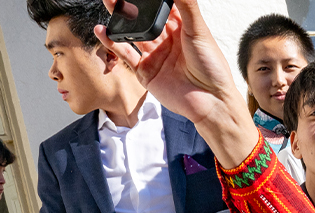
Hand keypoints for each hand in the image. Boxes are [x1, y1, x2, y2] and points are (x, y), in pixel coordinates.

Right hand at [94, 0, 256, 167]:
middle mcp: (168, 42)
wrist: (210, 101)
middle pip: (145, 20)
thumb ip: (187, 7)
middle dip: (131, 7)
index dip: (152, 0)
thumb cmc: (212, 67)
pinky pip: (126, 55)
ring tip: (108, 3)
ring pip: (133, 35)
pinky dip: (112, 43)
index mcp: (183, 30)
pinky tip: (102, 31)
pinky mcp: (146, 73)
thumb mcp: (200, 31)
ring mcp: (155, 57)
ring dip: (120, 21)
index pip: (163, 9)